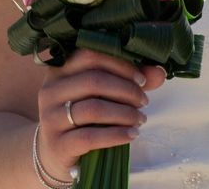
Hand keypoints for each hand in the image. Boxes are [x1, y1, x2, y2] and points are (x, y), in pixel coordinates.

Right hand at [35, 49, 166, 180]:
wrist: (55, 152)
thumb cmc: (83, 115)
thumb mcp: (100, 94)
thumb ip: (128, 79)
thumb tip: (159, 72)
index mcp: (59, 70)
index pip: (89, 55)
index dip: (120, 64)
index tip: (141, 79)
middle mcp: (50, 90)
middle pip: (93, 81)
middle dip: (126, 90)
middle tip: (144, 101)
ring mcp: (50, 117)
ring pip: (94, 109)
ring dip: (125, 113)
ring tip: (141, 118)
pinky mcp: (56, 144)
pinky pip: (90, 137)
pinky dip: (117, 135)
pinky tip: (132, 134)